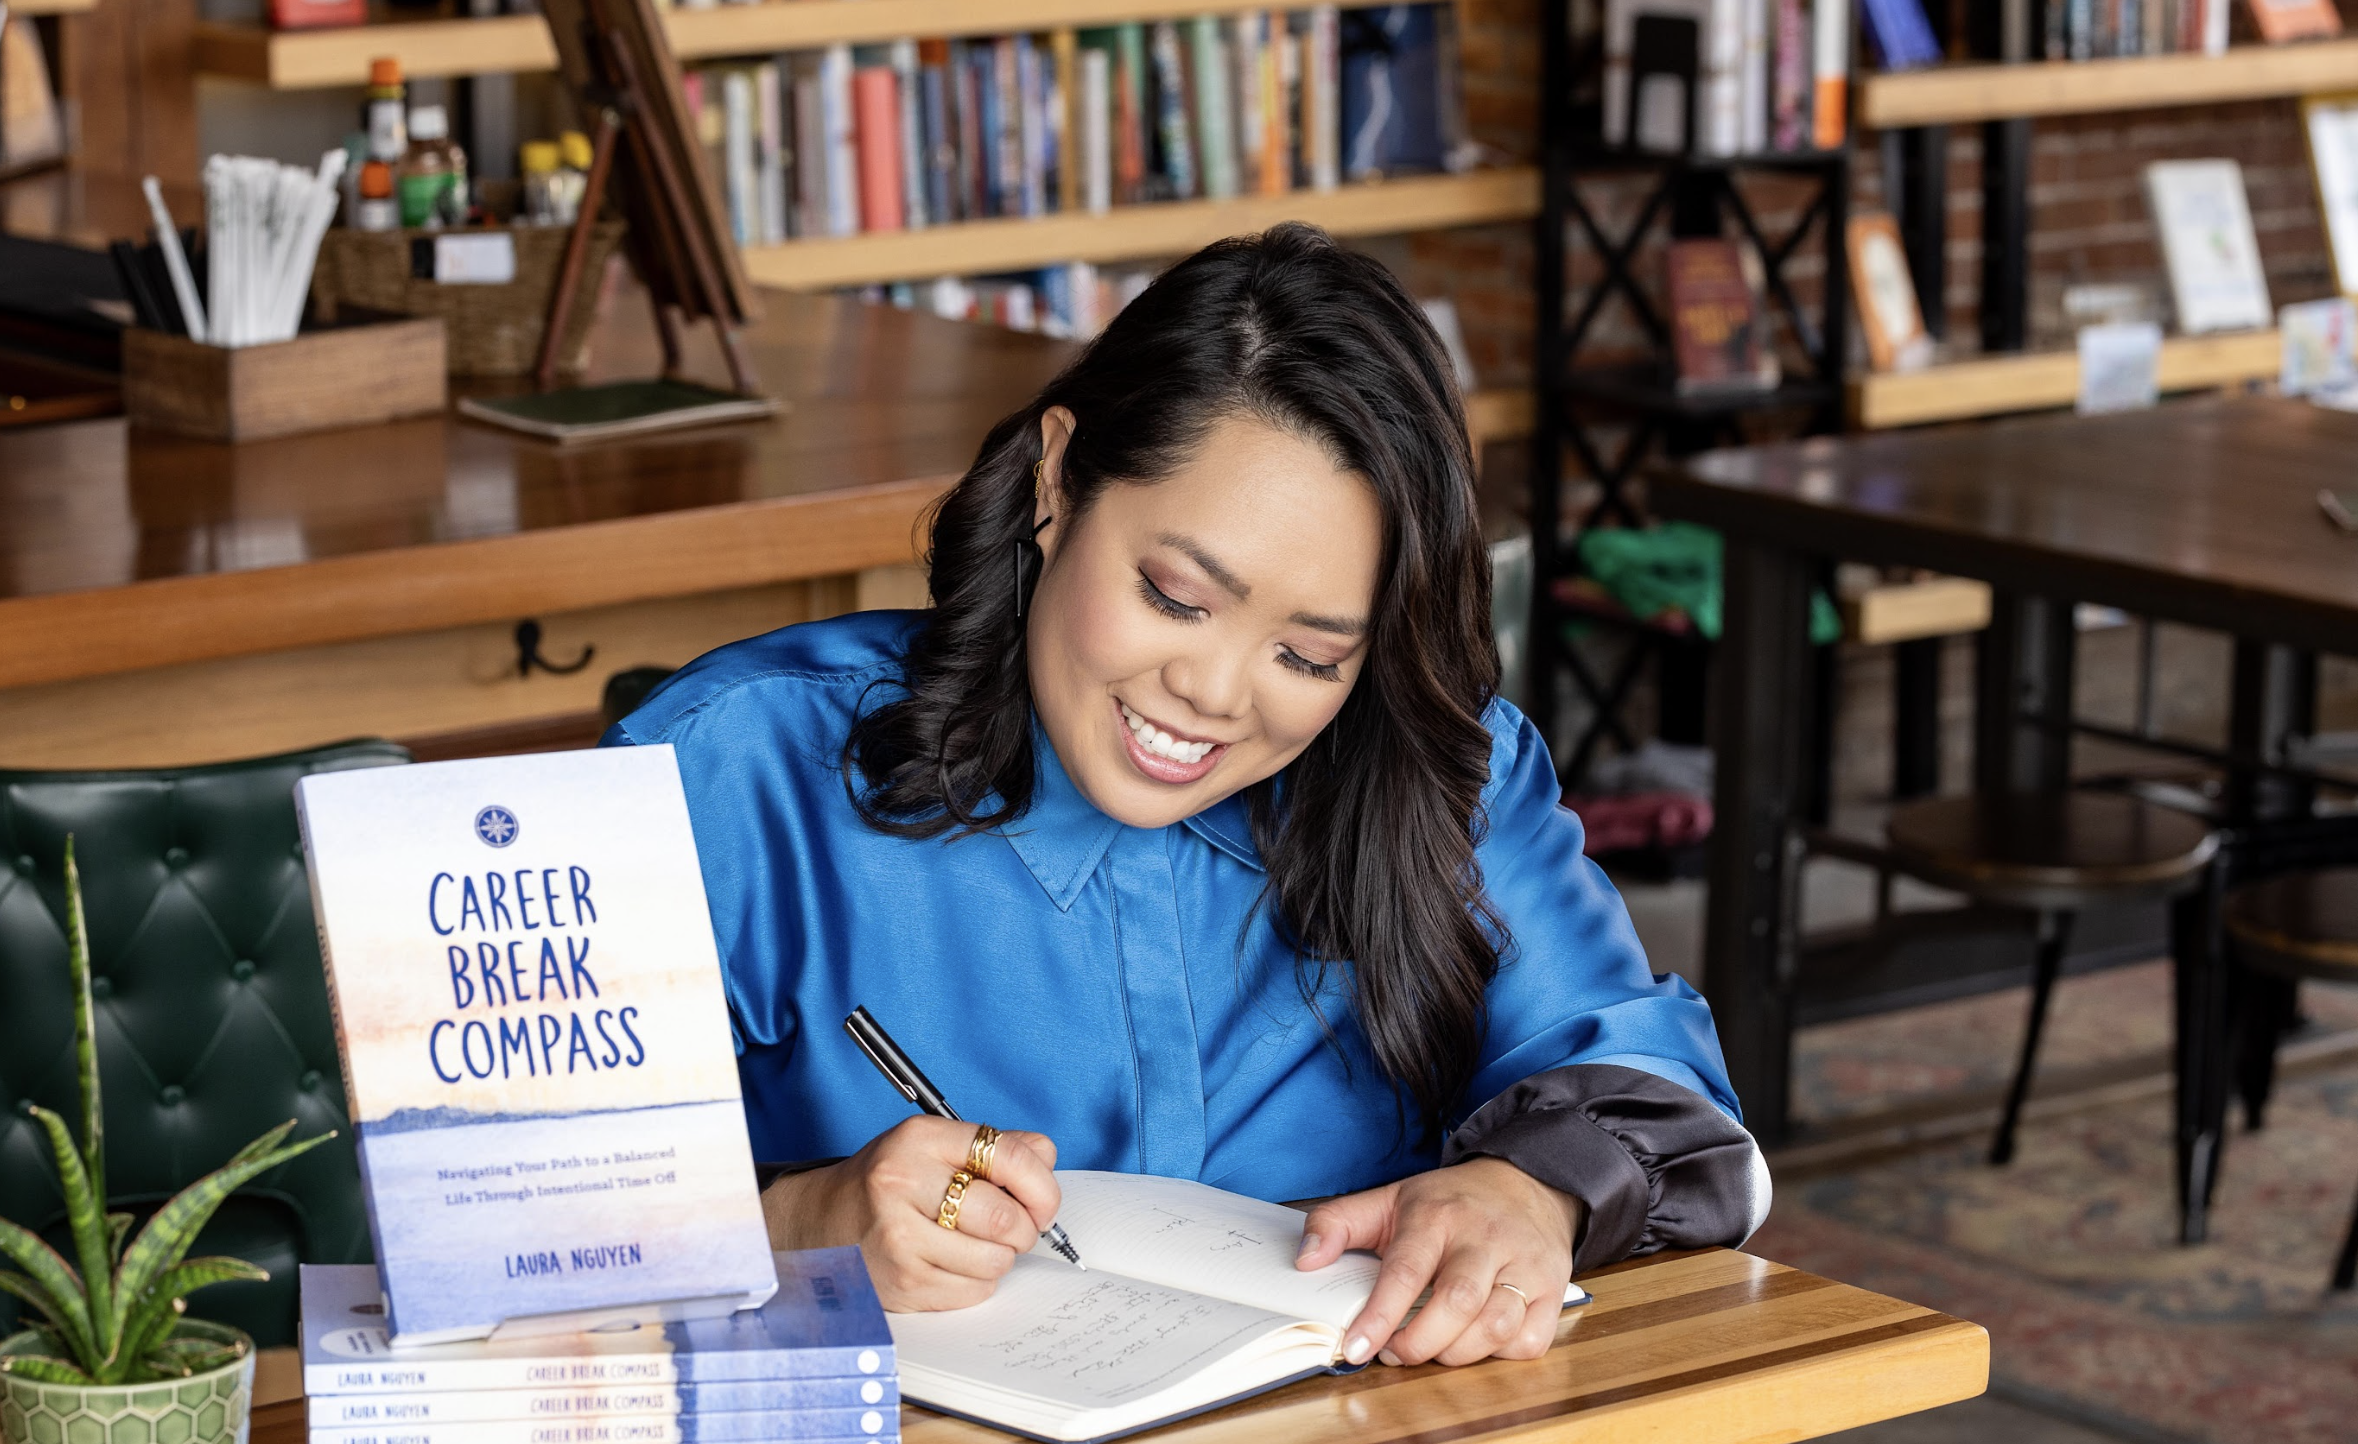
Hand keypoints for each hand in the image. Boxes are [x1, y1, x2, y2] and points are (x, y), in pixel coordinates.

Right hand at [759, 1118, 1060, 1311]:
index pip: (1010, 1156)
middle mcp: (904, 1184)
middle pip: (1005, 1217)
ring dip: (999, 1257)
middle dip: (1024, 1228)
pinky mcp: (900, 1283)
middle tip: (1014, 1228)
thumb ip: (995, 1146)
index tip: (1044, 1201)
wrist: (821, 1222)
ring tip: (976, 1243)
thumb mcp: (933, 1145)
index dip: (1042, 1185)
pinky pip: (973, 1291)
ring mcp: (899, 1239)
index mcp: (920, 1140)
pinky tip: (953, 1263)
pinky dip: (977, 1281)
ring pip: (994, 1260)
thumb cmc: (888, 1182)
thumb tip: (1046, 1159)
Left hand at [1294, 1157, 1581, 1367]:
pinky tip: (1478, 1339)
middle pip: (1455, 1303)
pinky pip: (1529, 1339)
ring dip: (1458, 1352)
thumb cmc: (1450, 1202)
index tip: (1357, 1347)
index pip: (1405, 1270)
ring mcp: (1525, 1263)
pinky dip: (1500, 1352)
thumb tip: (1304, 1259)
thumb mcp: (1389, 1199)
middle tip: (1394, 1352)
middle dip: (1418, 1343)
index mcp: (1437, 1215)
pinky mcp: (1554, 1289)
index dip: (1379, 1316)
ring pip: (1495, 1326)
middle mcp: (1484, 1238)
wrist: (1528, 1182)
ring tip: (1433, 1345)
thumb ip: (1337, 1223)